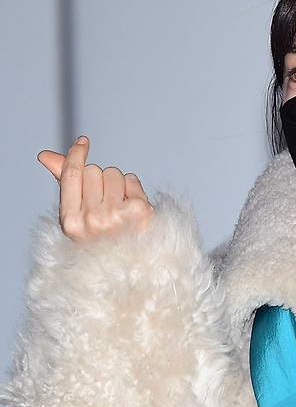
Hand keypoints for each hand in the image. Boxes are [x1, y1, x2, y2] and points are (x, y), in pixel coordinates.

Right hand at [37, 135, 154, 241]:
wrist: (129, 263)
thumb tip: (45, 155)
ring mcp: (117, 216)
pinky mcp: (139, 211)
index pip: (72, 174)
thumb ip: (64, 183)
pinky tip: (132, 207)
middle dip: (99, 180)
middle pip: (93, 171)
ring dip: (117, 184)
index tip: (83, 142)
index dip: (76, 154)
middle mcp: (92, 220)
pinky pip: (131, 179)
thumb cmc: (100, 236)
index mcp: (71, 221)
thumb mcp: (76, 214)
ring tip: (118, 207)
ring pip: (113, 173)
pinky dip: (133, 188)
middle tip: (104, 203)